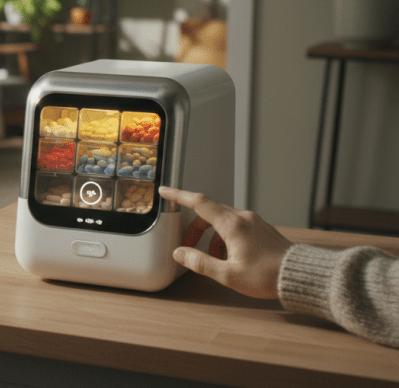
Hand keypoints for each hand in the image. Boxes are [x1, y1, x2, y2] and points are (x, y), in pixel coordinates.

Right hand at [159, 186, 292, 298]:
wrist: (301, 276)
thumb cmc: (268, 276)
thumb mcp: (228, 275)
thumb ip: (201, 263)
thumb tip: (180, 254)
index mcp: (232, 225)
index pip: (199, 202)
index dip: (179, 195)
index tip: (165, 191)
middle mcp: (243, 218)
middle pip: (209, 213)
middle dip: (195, 228)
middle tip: (188, 247)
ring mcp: (254, 221)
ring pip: (222, 220)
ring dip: (211, 236)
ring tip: (215, 259)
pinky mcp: (261, 228)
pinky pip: (236, 225)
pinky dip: (225, 237)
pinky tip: (230, 256)